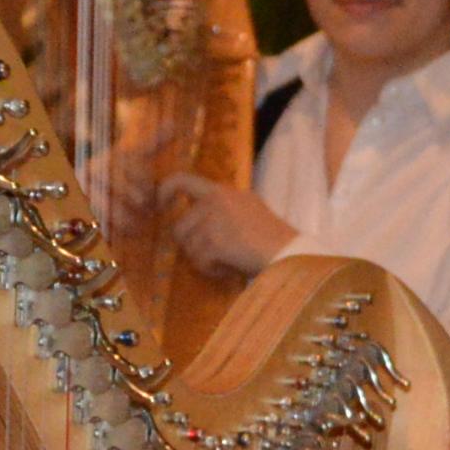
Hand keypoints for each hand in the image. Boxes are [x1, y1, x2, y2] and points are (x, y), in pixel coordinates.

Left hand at [158, 175, 294, 281]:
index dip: (165, 191)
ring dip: (205, 260)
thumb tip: (195, 226)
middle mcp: (216, 200)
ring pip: (189, 247)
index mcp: (224, 191)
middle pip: (181, 226)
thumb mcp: (247, 212)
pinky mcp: (213, 240)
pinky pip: (200, 262)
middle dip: (192, 246)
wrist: (289, 253)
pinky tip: (231, 268)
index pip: (183, 180)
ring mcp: (213, 219)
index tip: (160, 205)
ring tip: (229, 261)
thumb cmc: (273, 238)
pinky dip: (213, 270)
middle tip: (214, 255)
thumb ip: (222, 211)